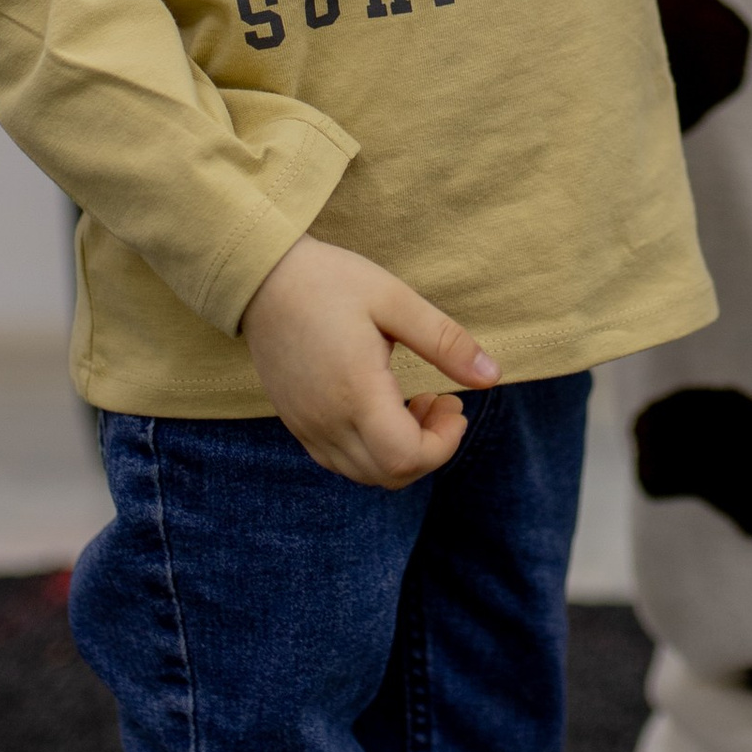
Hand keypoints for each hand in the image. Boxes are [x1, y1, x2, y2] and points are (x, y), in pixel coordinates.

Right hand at [238, 235, 498, 487]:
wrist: (260, 276)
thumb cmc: (329, 281)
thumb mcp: (395, 299)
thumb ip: (445, 342)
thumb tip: (492, 377)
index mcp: (355, 392)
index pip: (406, 458)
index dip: (444, 444)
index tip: (454, 403)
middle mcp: (326, 421)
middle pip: (390, 475)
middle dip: (430, 449)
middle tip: (440, 400)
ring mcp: (306, 426)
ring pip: (365, 473)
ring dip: (401, 452)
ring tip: (413, 402)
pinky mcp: (295, 422)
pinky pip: (340, 461)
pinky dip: (372, 450)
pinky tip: (380, 408)